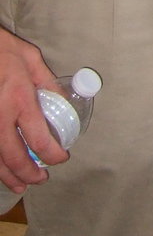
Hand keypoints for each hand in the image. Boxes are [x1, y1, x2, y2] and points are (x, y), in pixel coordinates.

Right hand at [0, 31, 67, 195]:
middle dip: (29, 174)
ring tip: (21, 186)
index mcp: (20, 100)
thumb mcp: (31, 60)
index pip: (39, 139)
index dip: (53, 154)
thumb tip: (62, 100)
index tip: (62, 157)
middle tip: (41, 179)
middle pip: (14, 157)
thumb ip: (47, 82)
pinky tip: (2, 171)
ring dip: (8, 176)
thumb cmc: (2, 49)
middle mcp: (0, 117)